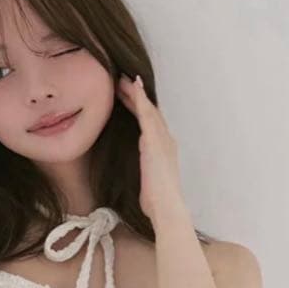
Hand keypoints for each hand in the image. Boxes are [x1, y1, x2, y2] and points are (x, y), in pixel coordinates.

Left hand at [116, 73, 185, 223]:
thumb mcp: (149, 184)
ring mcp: (162, 139)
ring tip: (122, 80)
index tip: (130, 98)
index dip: (141, 109)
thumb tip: (143, 180)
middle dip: (137, 97)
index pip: (151, 124)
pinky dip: (140, 98)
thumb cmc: (157, 203)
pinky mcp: (154, 140)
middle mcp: (166, 140)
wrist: (166, 207)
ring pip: (148, 109)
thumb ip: (146, 175)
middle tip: (123, 82)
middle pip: (150, 112)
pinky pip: (146, 114)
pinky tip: (133, 86)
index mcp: (164, 150)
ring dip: (136, 93)